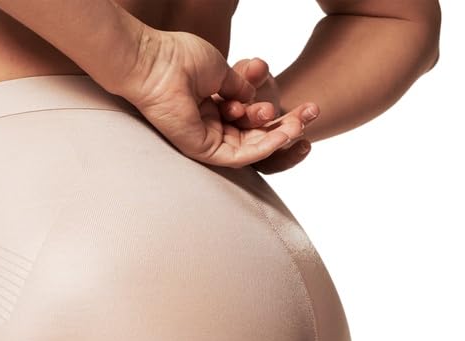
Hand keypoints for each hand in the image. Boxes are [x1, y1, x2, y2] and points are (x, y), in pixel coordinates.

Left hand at [119, 28, 305, 168]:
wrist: (154, 62)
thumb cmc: (178, 59)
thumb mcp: (219, 71)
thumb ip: (238, 87)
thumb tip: (254, 96)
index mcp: (212, 109)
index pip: (252, 120)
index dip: (278, 115)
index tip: (302, 106)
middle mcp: (210, 128)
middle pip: (255, 136)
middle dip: (285, 128)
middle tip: (310, 116)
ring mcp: (206, 141)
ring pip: (250, 149)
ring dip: (278, 139)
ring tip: (300, 125)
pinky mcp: (202, 150)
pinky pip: (238, 156)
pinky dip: (261, 147)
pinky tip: (281, 136)